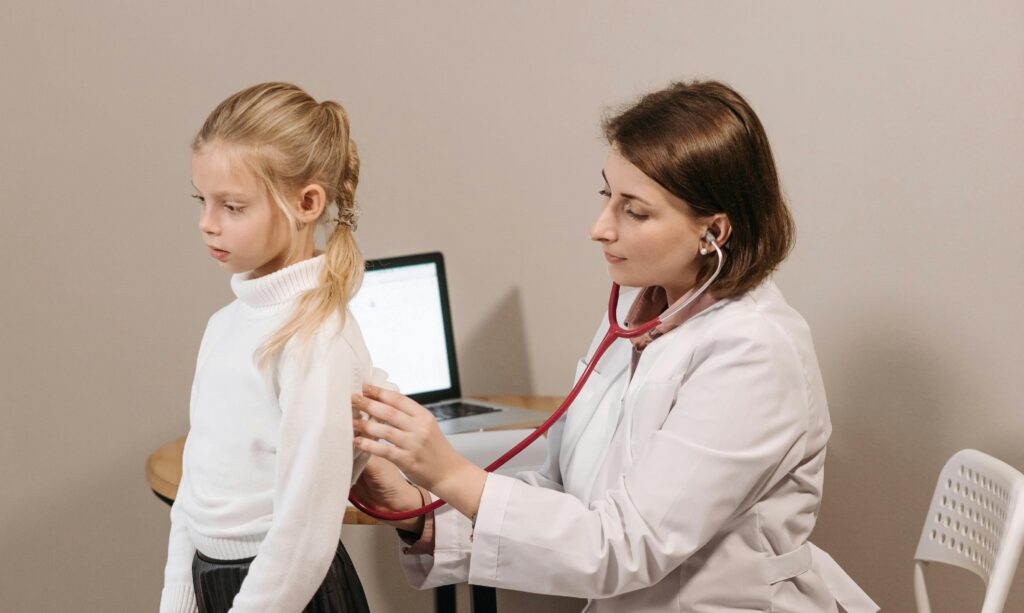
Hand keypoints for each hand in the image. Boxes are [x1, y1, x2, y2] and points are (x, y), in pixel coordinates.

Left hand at [352, 385, 486, 518]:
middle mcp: (420, 428)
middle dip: (368, 404)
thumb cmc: (436, 450)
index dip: (380, 392)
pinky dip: (369, 445)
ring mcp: (414, 444)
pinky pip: (384, 450)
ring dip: (365, 425)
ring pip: (385, 430)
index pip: (399, 399)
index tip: (365, 387)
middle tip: (352, 398)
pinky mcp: (408, 460)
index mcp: (424, 416)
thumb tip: (383, 404)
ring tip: (350, 421)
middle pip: (389, 412)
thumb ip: (409, 416)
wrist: (450, 473)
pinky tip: (358, 441)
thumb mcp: (428, 427)